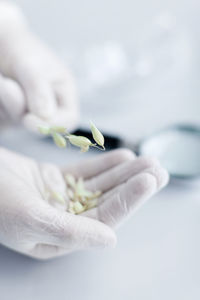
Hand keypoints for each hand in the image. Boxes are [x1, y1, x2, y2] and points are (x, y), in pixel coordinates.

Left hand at [0, 2, 78, 130]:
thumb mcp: (31, 64)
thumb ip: (39, 90)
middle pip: (40, 125)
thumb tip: (46, 117)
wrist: (0, 42)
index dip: (52, 124)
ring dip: (5, 103)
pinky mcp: (11, 115)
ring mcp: (29, 112)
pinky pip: (4, 121)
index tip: (28, 119)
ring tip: (1, 78)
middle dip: (19, 108)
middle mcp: (48, 106)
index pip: (69, 119)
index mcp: (63, 93)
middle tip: (4, 84)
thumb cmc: (19, 48)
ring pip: (18, 122)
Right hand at [0, 148, 167, 258]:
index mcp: (59, 237)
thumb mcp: (30, 218)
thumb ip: (69, 232)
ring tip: (147, 160)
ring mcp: (61, 198)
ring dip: (123, 173)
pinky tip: (123, 157)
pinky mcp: (55, 179)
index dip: (128, 200)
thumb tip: (110, 241)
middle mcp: (64, 219)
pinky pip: (85, 172)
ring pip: (99, 185)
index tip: (149, 181)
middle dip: (132, 184)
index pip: (102, 218)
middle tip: (158, 169)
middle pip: (106, 200)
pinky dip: (104, 164)